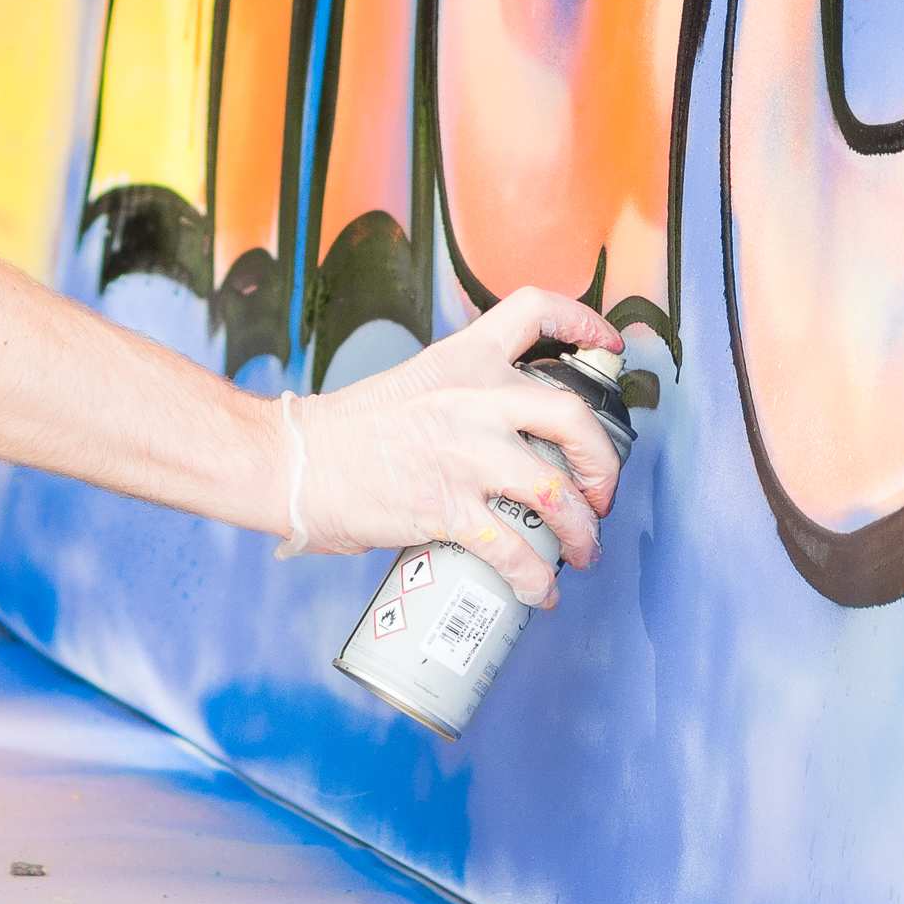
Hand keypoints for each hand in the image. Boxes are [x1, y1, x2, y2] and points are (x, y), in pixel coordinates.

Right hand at [279, 288, 624, 606]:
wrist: (295, 460)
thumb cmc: (347, 431)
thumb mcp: (415, 387)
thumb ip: (463, 401)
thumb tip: (505, 440)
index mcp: (462, 360)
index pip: (532, 311)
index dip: (582, 321)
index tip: (607, 345)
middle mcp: (473, 400)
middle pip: (573, 415)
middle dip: (604, 462)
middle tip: (601, 491)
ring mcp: (464, 455)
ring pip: (556, 493)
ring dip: (583, 532)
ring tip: (584, 551)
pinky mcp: (448, 509)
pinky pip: (514, 551)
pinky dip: (536, 580)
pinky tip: (540, 593)